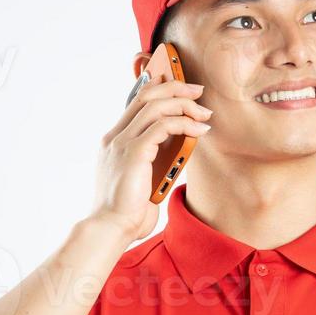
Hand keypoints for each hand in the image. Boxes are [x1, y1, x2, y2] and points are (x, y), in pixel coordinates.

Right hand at [89, 77, 211, 241]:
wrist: (110, 228)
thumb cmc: (127, 211)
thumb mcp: (140, 178)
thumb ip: (151, 160)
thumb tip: (175, 147)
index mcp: (113, 141)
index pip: (136, 103)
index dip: (158, 87)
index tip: (180, 86)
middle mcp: (115, 137)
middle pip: (146, 96)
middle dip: (175, 87)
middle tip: (198, 90)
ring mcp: (122, 143)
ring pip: (156, 106)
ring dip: (184, 104)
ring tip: (204, 112)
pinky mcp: (134, 153)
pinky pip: (163, 127)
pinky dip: (185, 124)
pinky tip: (200, 129)